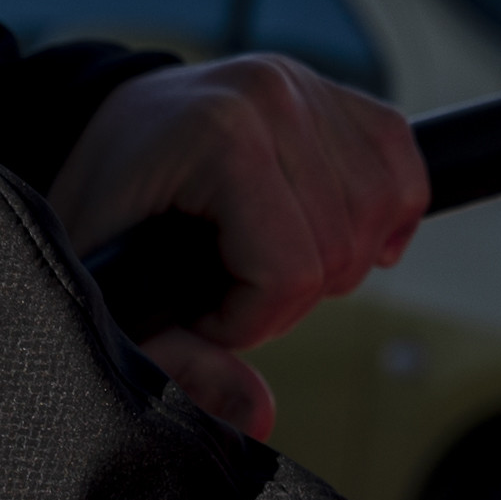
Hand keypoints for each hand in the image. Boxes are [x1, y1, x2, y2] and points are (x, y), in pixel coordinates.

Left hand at [49, 56, 426, 439]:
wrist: (99, 136)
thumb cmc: (100, 212)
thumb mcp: (110, 297)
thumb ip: (173, 360)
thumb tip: (258, 413)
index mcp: (217, 132)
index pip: (294, 271)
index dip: (248, 320)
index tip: (197, 309)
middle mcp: (271, 95)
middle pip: (341, 250)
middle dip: (285, 297)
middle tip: (225, 289)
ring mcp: (307, 87)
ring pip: (379, 216)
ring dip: (331, 262)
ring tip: (263, 260)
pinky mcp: (335, 96)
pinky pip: (401, 171)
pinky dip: (384, 218)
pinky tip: (339, 238)